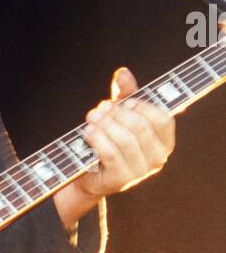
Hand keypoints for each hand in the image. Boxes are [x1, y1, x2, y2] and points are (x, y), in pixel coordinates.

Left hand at [77, 66, 175, 200]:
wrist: (91, 174)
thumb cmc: (111, 140)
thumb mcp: (121, 115)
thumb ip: (126, 93)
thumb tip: (123, 73)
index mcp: (165, 143)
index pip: (163, 119)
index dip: (143, 107)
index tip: (125, 101)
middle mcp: (157, 160)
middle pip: (140, 127)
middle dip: (118, 114)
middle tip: (102, 108)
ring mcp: (140, 173)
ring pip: (124, 140)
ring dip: (105, 124)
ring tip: (92, 117)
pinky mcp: (120, 180)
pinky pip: (110, 154)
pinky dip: (97, 139)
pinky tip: (88, 131)